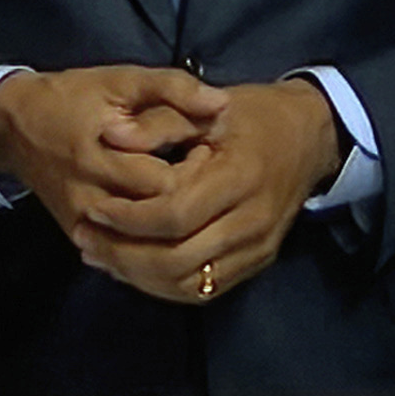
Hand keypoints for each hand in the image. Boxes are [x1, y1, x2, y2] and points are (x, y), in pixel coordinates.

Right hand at [0, 65, 226, 242]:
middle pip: (158, 217)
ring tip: (191, 197)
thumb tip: (222, 105)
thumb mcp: (122, 80)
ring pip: (144, 243)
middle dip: (190, 199)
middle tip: (206, 176)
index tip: (208, 149)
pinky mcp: (79, 235)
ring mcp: (83, 223)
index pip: (166, 183)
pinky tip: (170, 225)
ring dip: (173, 225)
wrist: (14, 127)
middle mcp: (91, 197)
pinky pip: (124, 253)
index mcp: (101, 155)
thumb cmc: (73, 97)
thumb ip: (173, 88)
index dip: (196, 170)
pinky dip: (152, 242)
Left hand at [74, 78, 342, 304]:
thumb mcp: (206, 106)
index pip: (175, 215)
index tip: (94, 208)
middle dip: (123, 254)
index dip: (128, 217)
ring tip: (98, 254)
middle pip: (177, 259)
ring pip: (187, 283)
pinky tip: (132, 268)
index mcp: (240, 177)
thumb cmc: (252, 115)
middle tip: (84, 236)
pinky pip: (203, 289)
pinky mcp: (256, 262)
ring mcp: (258, 248)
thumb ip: (157, 122)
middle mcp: (253, 221)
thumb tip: (109, 136)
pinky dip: (163, 284)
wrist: (310, 136)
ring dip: (137, 275)